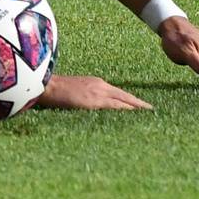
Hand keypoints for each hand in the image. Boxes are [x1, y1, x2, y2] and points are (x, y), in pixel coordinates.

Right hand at [36, 74, 152, 110]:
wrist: (46, 85)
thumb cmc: (57, 90)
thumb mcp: (76, 90)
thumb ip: (87, 96)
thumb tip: (92, 105)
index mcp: (96, 83)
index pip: (119, 93)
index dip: (131, 100)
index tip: (141, 105)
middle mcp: (100, 85)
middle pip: (125, 96)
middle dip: (139, 104)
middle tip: (152, 110)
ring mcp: (98, 92)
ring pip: (123, 101)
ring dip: (136, 107)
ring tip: (148, 113)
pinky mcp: (94, 101)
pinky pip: (115, 106)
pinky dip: (126, 110)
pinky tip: (134, 115)